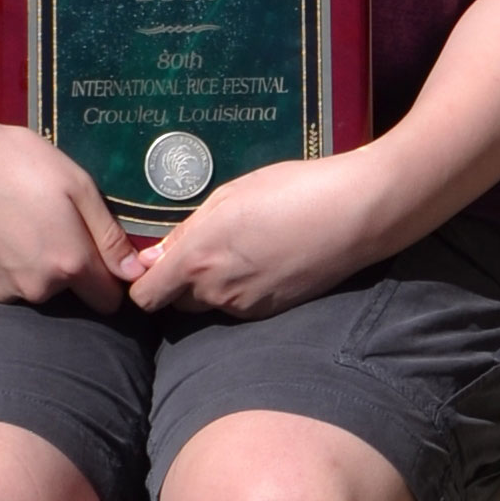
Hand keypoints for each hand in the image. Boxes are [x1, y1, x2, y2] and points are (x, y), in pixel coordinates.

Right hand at [0, 107, 135, 309]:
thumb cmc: (16, 163)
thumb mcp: (76, 185)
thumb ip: (109, 236)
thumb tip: (135, 276)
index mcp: (70, 265)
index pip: (107, 300)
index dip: (108, 278)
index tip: (96, 254)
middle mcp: (37, 289)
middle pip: (66, 293)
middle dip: (64, 267)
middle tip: (47, 222)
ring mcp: (0, 292)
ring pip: (30, 289)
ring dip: (29, 267)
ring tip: (14, 223)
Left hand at [120, 157, 388, 320]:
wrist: (355, 213)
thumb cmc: (292, 190)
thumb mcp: (230, 195)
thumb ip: (186, 231)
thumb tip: (152, 258)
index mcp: (198, 258)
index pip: (146, 298)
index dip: (143, 283)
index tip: (153, 264)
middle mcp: (217, 291)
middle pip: (177, 302)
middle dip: (180, 282)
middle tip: (201, 249)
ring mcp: (246, 306)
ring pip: (210, 304)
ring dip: (213, 285)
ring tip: (240, 249)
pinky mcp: (272, 311)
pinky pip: (240, 306)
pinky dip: (241, 289)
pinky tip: (263, 259)